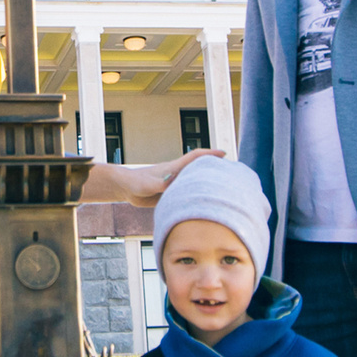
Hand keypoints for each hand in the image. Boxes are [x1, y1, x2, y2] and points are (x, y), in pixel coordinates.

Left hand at [87, 147, 223, 205]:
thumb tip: (171, 184)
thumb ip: (159, 184)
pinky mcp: (170, 194)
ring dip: (206, 183)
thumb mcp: (147, 184)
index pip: (195, 157)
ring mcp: (174, 184)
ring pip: (194, 182)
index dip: (209, 154)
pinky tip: (202, 204)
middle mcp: (176, 175)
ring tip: (223, 189)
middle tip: (232, 172)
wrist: (125, 188)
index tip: (224, 153)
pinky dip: (195, 196)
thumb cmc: (135, 183)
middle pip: (199, 169)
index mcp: (174, 168)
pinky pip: (186, 194)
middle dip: (214, 168)